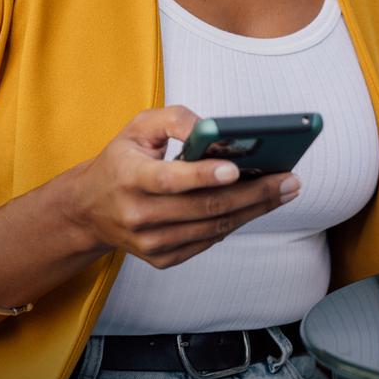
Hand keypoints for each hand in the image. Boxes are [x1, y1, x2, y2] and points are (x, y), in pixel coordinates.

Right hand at [61, 106, 295, 269]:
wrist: (89, 209)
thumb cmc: (122, 160)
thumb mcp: (138, 127)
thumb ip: (176, 119)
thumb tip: (217, 131)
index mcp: (128, 177)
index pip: (169, 180)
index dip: (203, 175)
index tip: (237, 169)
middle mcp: (137, 215)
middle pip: (204, 207)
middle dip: (253, 193)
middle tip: (289, 179)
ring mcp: (150, 243)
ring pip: (212, 227)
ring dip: (254, 209)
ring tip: (284, 190)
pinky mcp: (161, 259)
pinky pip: (208, 241)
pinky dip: (234, 222)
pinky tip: (256, 206)